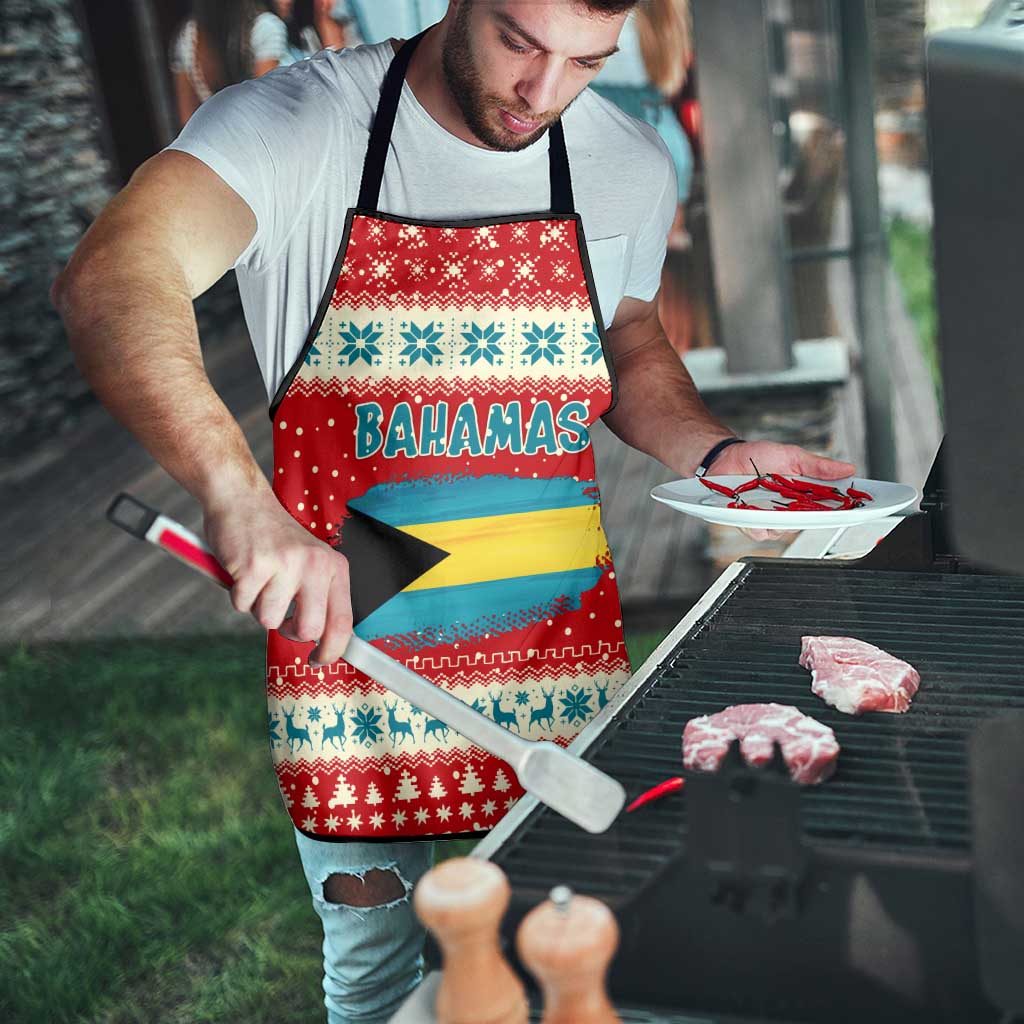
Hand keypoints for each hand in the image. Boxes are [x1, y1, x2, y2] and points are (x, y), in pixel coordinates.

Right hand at [202, 489, 352, 665]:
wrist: (242, 500)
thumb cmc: (274, 539)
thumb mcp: (310, 562)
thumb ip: (319, 597)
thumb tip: (323, 643)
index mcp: (334, 566)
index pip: (343, 621)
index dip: (332, 650)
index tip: (318, 661)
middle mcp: (315, 565)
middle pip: (309, 629)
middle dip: (289, 632)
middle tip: (280, 616)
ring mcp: (285, 564)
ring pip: (269, 621)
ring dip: (258, 607)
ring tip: (259, 580)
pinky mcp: (254, 566)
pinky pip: (242, 606)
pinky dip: (238, 595)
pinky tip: (243, 571)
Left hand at [709, 440, 856, 542]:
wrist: (726, 458)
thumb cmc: (758, 457)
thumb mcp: (792, 456)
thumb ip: (818, 466)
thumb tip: (848, 468)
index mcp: (803, 495)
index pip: (829, 507)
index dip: (844, 510)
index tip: (858, 508)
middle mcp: (789, 510)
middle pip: (809, 523)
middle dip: (814, 517)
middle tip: (814, 506)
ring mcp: (770, 518)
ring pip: (784, 530)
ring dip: (781, 519)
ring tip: (775, 503)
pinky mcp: (750, 523)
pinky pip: (760, 531)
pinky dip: (758, 523)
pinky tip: (755, 512)